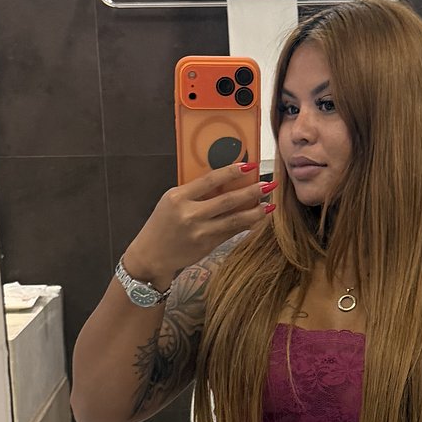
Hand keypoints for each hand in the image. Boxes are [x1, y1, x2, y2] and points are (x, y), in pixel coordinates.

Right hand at [126, 161, 273, 286]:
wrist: (151, 256)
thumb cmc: (162, 225)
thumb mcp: (172, 202)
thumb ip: (195, 194)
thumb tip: (226, 183)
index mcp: (178, 197)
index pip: (209, 180)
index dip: (231, 172)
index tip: (250, 165)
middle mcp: (190, 214)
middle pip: (227, 200)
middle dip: (252, 191)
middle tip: (270, 184)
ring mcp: (200, 232)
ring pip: (234, 219)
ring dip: (255, 212)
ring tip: (270, 205)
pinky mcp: (207, 246)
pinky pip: (232, 233)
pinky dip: (246, 225)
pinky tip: (258, 220)